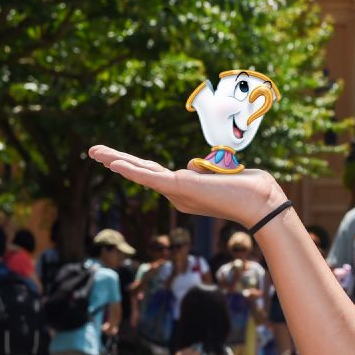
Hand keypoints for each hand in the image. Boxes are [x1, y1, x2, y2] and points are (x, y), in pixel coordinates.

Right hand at [88, 145, 286, 227]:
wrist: (260, 202)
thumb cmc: (249, 189)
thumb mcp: (222, 173)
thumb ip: (205, 169)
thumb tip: (191, 164)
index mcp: (187, 191)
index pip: (156, 174)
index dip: (137, 166)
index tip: (119, 160)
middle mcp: (178, 194)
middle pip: (142, 172)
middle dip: (117, 161)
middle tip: (94, 152)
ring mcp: (177, 191)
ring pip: (140, 172)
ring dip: (115, 160)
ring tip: (93, 151)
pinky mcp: (179, 187)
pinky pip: (149, 176)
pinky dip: (130, 170)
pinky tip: (112, 164)